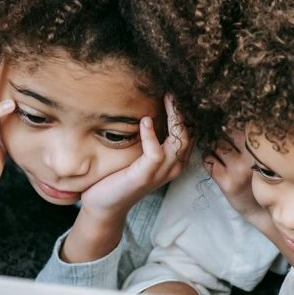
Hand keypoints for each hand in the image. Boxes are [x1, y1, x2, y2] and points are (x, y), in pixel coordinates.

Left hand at [60, 95, 190, 263]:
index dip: (186, 113)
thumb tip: (147, 108)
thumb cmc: (118, 178)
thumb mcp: (137, 154)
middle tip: (174, 90)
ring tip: (167, 98)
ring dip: (174, 117)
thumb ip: (148, 137)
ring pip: (180, 141)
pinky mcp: (146, 176)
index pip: (189, 133)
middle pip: (189, 134)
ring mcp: (161, 173)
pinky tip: (144, 121)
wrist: (104, 204)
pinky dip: (151, 135)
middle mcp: (173, 167)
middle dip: (183, 111)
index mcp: (174, 161)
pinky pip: (156, 152)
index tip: (177, 92)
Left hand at [203, 128, 263, 219]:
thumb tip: (231, 117)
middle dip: (220, 132)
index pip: (242, 125)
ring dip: (213, 146)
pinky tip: (214, 163)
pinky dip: (207, 158)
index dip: (231, 121)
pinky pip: (208, 160)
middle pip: (227, 131)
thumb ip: (252, 140)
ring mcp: (238, 170)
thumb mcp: (261, 157)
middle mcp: (252, 158)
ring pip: (216, 145)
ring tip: (218, 151)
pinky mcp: (226, 182)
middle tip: (219, 136)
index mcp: (262, 148)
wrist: (259, 208)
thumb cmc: (259, 178)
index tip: (226, 119)